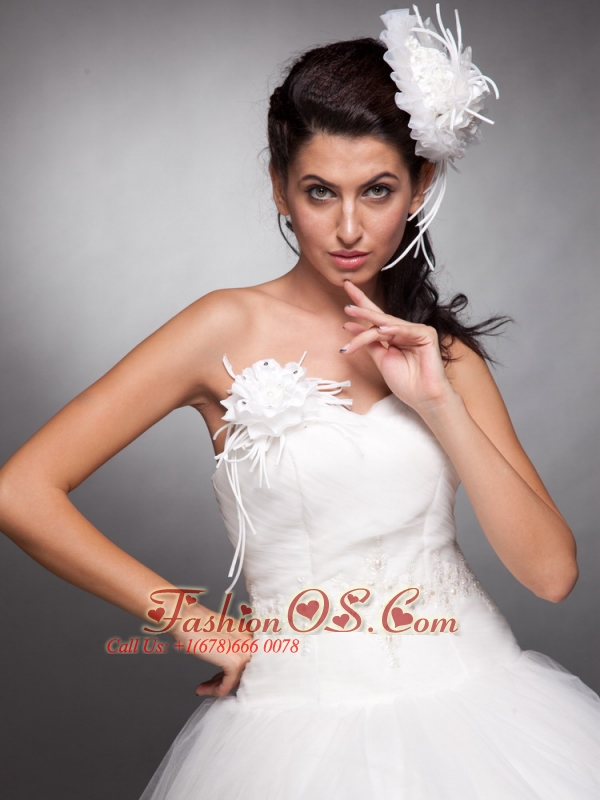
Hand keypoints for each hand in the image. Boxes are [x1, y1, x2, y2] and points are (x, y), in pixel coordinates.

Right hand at [168, 604, 254, 697]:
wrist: (185, 618)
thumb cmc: (195, 624)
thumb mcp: (217, 636)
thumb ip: (227, 648)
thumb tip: (227, 667)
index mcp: (245, 632)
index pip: (244, 660)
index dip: (229, 671)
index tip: (216, 677)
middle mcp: (248, 640)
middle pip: (242, 670)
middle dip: (224, 680)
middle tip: (209, 684)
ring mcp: (244, 651)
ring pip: (236, 679)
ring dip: (217, 686)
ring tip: (203, 688)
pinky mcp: (234, 662)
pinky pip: (228, 684)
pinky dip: (215, 690)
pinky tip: (203, 689)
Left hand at [340, 279, 456, 413]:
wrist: (423, 398)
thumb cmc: (406, 382)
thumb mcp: (381, 359)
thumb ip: (369, 342)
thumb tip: (350, 325)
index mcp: (394, 335)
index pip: (375, 317)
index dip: (361, 304)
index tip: (346, 286)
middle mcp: (404, 331)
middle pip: (380, 318)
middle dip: (361, 309)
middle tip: (345, 302)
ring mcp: (416, 331)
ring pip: (387, 325)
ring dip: (368, 322)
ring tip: (351, 313)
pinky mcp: (427, 334)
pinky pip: (405, 330)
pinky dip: (393, 330)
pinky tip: (381, 330)